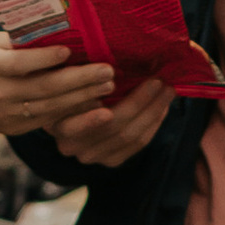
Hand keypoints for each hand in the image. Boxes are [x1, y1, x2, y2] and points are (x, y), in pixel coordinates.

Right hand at [0, 36, 112, 137]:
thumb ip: (18, 41)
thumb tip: (56, 30)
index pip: (20, 64)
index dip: (45, 59)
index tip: (70, 51)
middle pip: (43, 88)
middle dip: (79, 80)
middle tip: (106, 72)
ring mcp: (7, 115)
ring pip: (50, 108)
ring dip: (82, 98)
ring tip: (106, 86)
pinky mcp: (15, 129)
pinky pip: (48, 121)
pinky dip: (72, 112)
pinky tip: (92, 103)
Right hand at [49, 74, 176, 170]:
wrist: (69, 116)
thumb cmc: (71, 90)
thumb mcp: (69, 82)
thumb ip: (82, 79)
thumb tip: (109, 63)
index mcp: (57, 126)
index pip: (74, 125)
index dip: (92, 117)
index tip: (111, 90)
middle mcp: (72, 146)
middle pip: (112, 127)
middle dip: (139, 102)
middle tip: (157, 80)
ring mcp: (93, 156)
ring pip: (130, 136)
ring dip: (153, 112)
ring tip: (167, 90)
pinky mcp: (111, 161)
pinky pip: (138, 144)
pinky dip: (153, 124)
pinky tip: (162, 108)